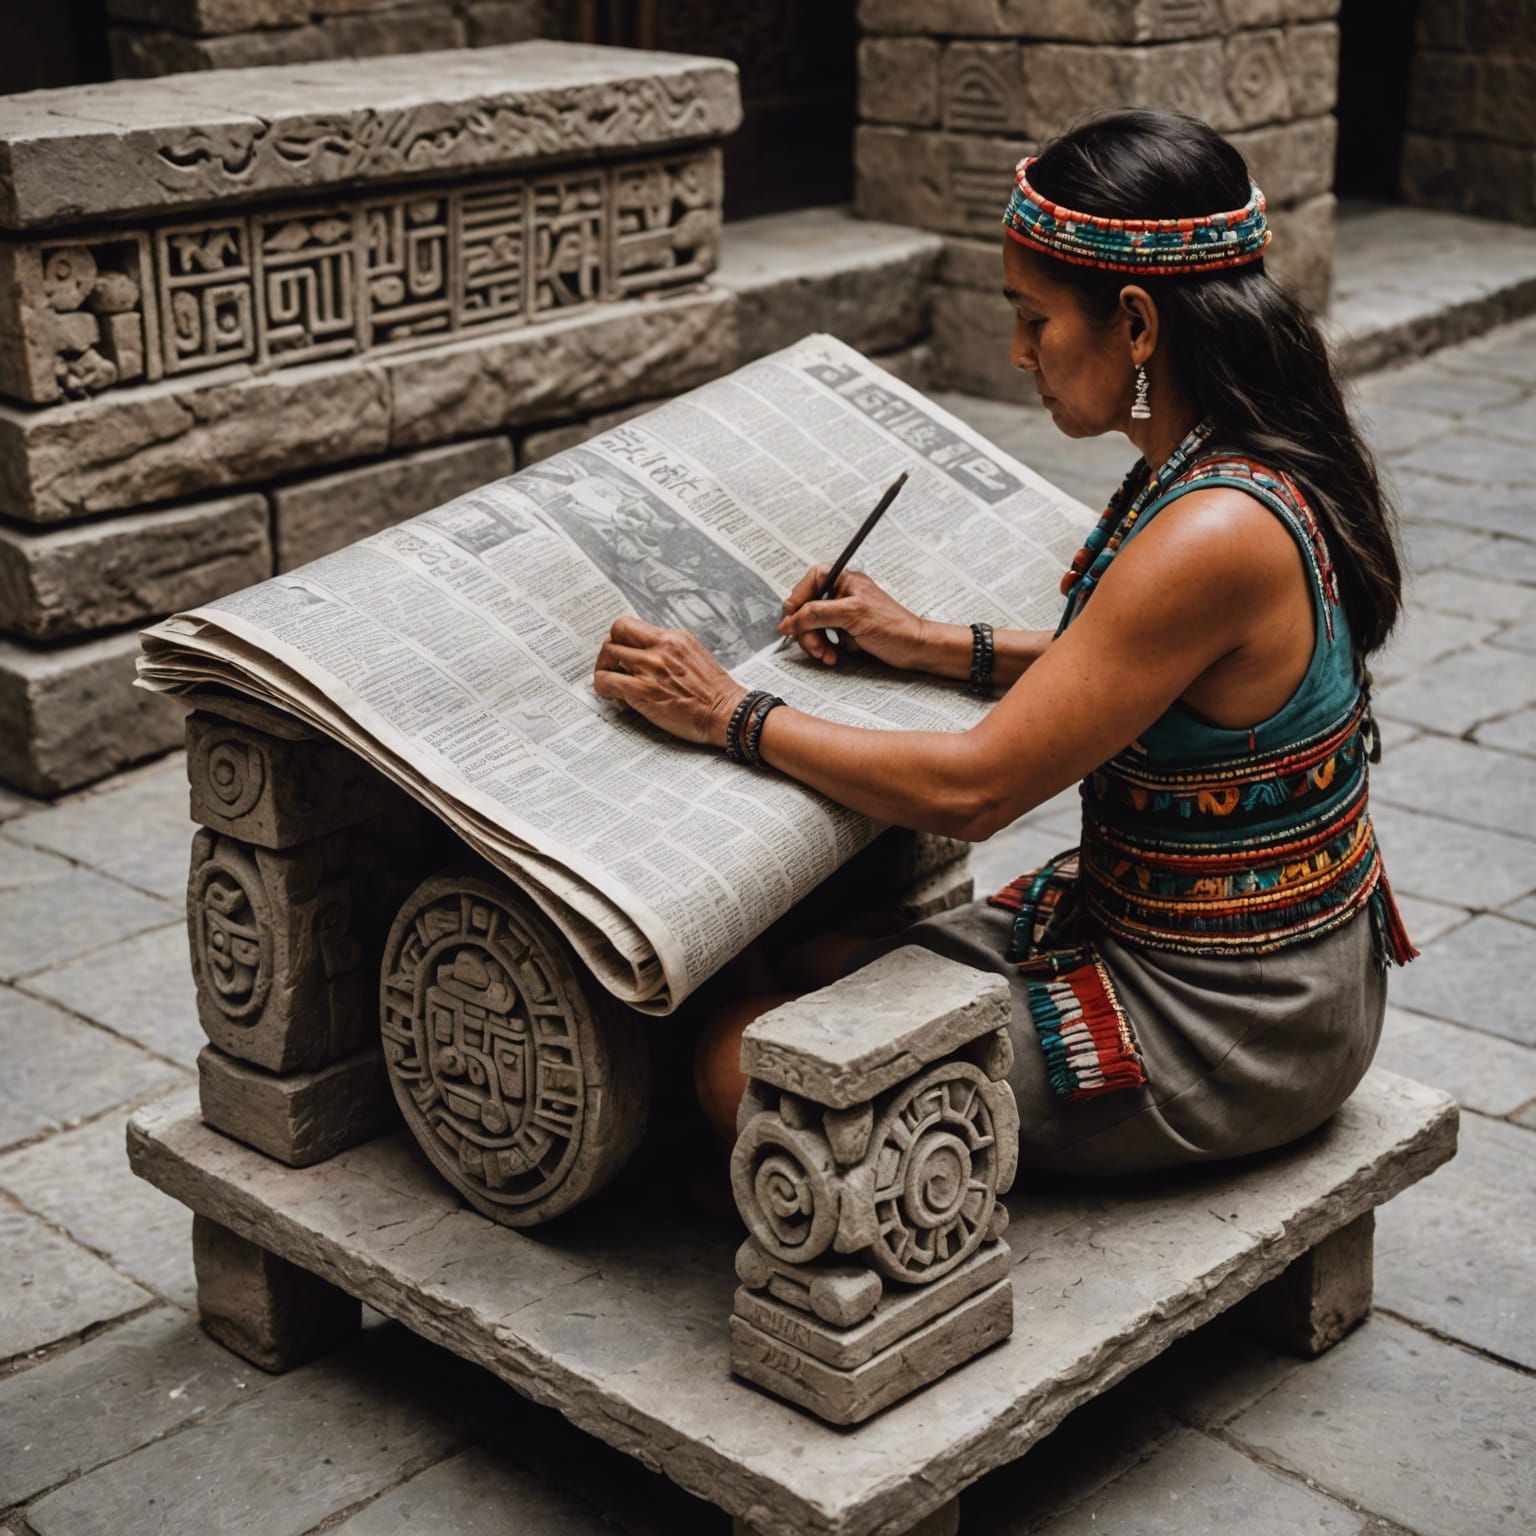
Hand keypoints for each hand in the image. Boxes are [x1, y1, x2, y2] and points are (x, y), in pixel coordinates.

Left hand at [593, 615, 746, 747]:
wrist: (728, 713)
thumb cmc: (715, 692)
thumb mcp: (694, 656)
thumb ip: (669, 651)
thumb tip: (646, 655)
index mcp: (673, 638)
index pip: (630, 625)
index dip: (620, 639)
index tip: (622, 654)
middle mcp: (660, 647)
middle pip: (614, 634)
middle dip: (608, 653)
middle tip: (613, 669)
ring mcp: (650, 667)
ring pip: (607, 656)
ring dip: (604, 671)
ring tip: (615, 688)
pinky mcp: (642, 690)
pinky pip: (606, 682)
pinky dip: (604, 690)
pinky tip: (619, 701)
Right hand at [778, 565, 926, 669]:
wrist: (913, 648)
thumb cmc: (892, 626)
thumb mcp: (851, 614)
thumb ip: (817, 613)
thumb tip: (790, 620)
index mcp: (843, 579)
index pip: (809, 582)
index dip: (797, 601)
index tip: (792, 621)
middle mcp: (841, 593)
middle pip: (806, 608)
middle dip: (807, 630)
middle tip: (815, 646)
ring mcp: (842, 613)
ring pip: (812, 626)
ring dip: (815, 643)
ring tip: (826, 654)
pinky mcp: (844, 631)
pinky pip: (822, 638)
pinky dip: (824, 649)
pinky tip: (833, 656)